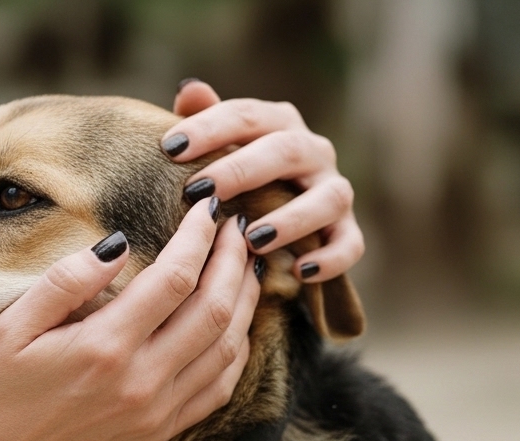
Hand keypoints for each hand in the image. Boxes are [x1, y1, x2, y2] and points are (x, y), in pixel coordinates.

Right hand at [0, 200, 259, 440]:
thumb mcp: (13, 323)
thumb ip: (67, 280)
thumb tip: (119, 244)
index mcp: (104, 348)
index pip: (174, 279)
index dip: (199, 238)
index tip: (206, 208)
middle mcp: (140, 382)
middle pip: (214, 311)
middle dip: (232, 261)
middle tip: (239, 227)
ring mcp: (155, 412)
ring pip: (227, 349)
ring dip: (244, 302)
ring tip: (245, 265)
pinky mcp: (159, 431)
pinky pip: (219, 387)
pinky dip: (237, 350)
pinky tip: (236, 322)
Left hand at [161, 81, 363, 282]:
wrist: (280, 217)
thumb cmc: (237, 174)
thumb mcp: (219, 146)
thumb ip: (206, 118)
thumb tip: (190, 89)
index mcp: (279, 124)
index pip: (246, 115)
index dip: (209, 128)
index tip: (169, 148)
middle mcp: (313, 152)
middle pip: (285, 150)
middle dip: (241, 170)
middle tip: (199, 191)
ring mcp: (334, 191)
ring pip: (328, 198)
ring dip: (292, 218)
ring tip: (252, 238)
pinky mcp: (346, 230)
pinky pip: (350, 244)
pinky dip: (331, 258)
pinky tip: (300, 271)